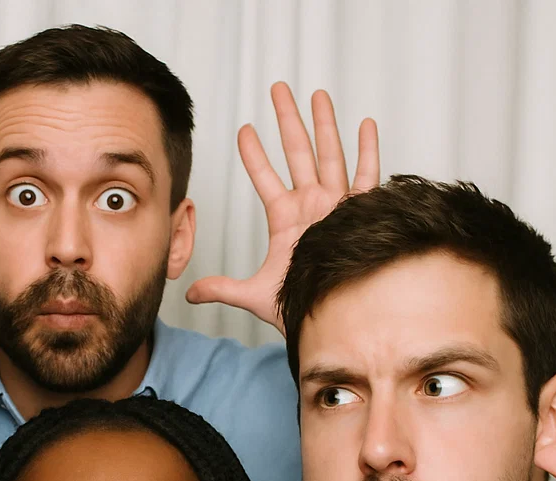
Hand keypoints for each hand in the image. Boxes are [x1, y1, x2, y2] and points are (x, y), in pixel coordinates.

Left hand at [186, 82, 378, 333]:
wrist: (328, 316)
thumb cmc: (296, 305)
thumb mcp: (254, 295)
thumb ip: (222, 289)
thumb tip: (188, 295)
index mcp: (285, 219)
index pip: (265, 178)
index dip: (254, 154)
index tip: (243, 129)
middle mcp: (311, 206)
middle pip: (298, 153)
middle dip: (287, 120)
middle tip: (278, 89)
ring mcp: (336, 207)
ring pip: (330, 155)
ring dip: (324, 124)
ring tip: (317, 94)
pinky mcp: (359, 214)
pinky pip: (366, 178)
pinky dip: (367, 151)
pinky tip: (364, 124)